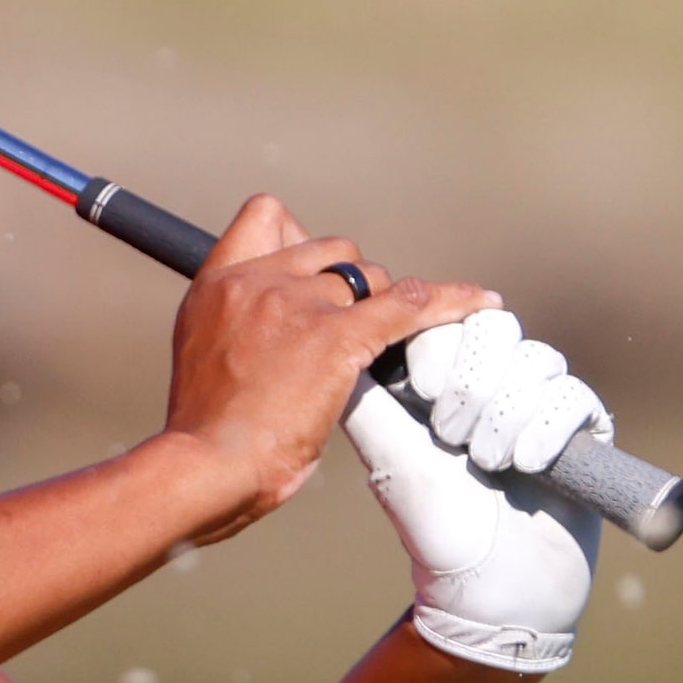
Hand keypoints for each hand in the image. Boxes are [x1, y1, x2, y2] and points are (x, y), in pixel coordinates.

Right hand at [160, 196, 496, 539]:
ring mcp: (296, 304)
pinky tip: (480, 302)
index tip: (315, 270)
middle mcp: (256, 281)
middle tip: (358, 325)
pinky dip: (450, 301)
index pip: (266, 217)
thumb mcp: (202, 356)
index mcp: (216, 286)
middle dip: (352, 281)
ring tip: (390, 342)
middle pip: (331, 248)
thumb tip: (278, 333)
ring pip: (369, 275)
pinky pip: (408, 305)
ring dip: (384, 304)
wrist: (205, 465)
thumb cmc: (205, 432)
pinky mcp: (335, 336)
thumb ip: (238, 327)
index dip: (300, 237)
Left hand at [340, 308, 606, 672]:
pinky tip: (526, 463)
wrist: (493, 589)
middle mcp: (494, 384)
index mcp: (442, 381)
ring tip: (486, 462)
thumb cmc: (434, 524)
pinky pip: (575, 394)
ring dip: (506, 411)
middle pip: (496, 328)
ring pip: (537, 359)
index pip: (447, 319)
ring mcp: (540, 404)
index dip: (438, 346)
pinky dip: (547, 426)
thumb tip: (339, 338)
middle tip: (450, 433)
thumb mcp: (389, 455)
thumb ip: (365, 397)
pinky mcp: (583, 430)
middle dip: (472, 379)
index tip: (420, 391)